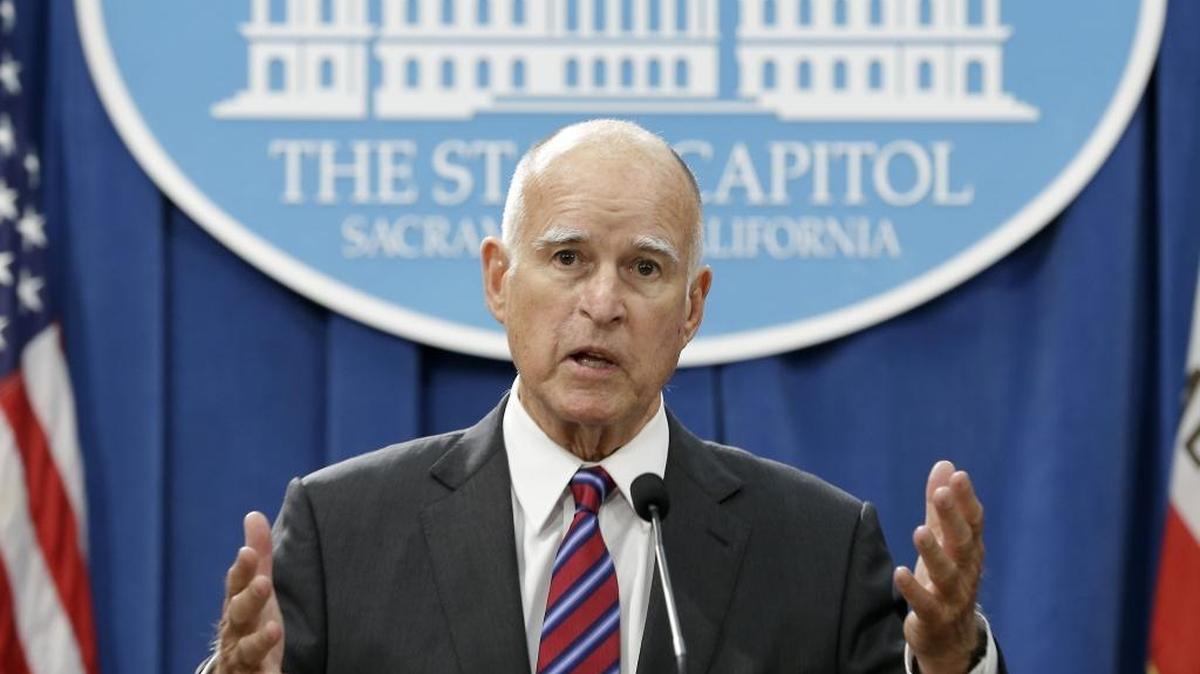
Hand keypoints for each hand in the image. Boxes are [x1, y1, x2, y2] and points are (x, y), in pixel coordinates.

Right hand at [215, 512, 284, 673]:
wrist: (235, 670)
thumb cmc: (249, 623)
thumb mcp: (255, 589)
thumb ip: (258, 556)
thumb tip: (254, 514)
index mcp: (236, 607)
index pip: (235, 585)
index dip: (242, 569)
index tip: (248, 551)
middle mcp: (234, 632)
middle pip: (238, 615)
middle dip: (250, 599)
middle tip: (264, 584)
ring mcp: (241, 658)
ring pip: (245, 651)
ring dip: (258, 641)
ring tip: (274, 631)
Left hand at [894, 461, 985, 673]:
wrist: (951, 638)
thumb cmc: (947, 580)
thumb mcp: (944, 542)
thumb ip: (941, 506)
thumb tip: (945, 465)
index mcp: (970, 551)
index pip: (973, 522)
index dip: (966, 500)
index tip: (958, 476)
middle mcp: (966, 571)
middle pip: (962, 543)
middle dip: (952, 518)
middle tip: (941, 494)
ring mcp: (952, 596)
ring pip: (947, 573)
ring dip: (934, 552)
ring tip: (919, 531)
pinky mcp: (934, 617)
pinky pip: (925, 604)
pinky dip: (914, 589)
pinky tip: (899, 573)